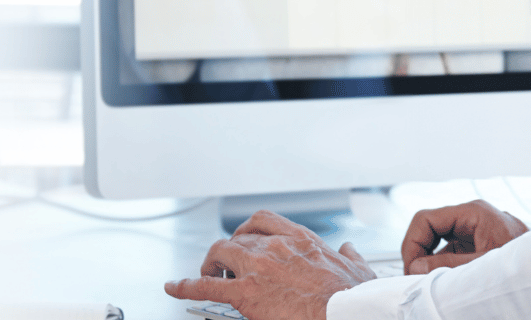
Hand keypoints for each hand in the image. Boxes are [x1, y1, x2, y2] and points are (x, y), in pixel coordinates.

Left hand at [164, 210, 376, 319]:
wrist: (343, 311)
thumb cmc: (350, 295)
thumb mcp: (357, 267)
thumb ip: (350, 255)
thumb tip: (349, 250)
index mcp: (300, 239)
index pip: (262, 220)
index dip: (247, 229)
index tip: (244, 237)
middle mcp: (274, 247)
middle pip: (237, 237)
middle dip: (228, 249)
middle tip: (227, 263)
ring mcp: (257, 269)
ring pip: (219, 253)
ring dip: (210, 263)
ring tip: (208, 274)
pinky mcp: (245, 294)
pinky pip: (205, 286)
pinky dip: (184, 285)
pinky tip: (173, 287)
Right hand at [402, 199, 528, 273]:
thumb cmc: (524, 262)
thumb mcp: (482, 265)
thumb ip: (447, 264)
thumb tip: (415, 266)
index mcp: (473, 212)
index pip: (425, 219)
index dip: (412, 243)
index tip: (410, 269)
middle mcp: (471, 216)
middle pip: (429, 228)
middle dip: (418, 253)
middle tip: (415, 278)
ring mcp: (473, 229)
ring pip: (437, 240)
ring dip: (429, 261)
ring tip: (428, 281)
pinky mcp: (476, 243)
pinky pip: (449, 250)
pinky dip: (441, 264)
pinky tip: (442, 280)